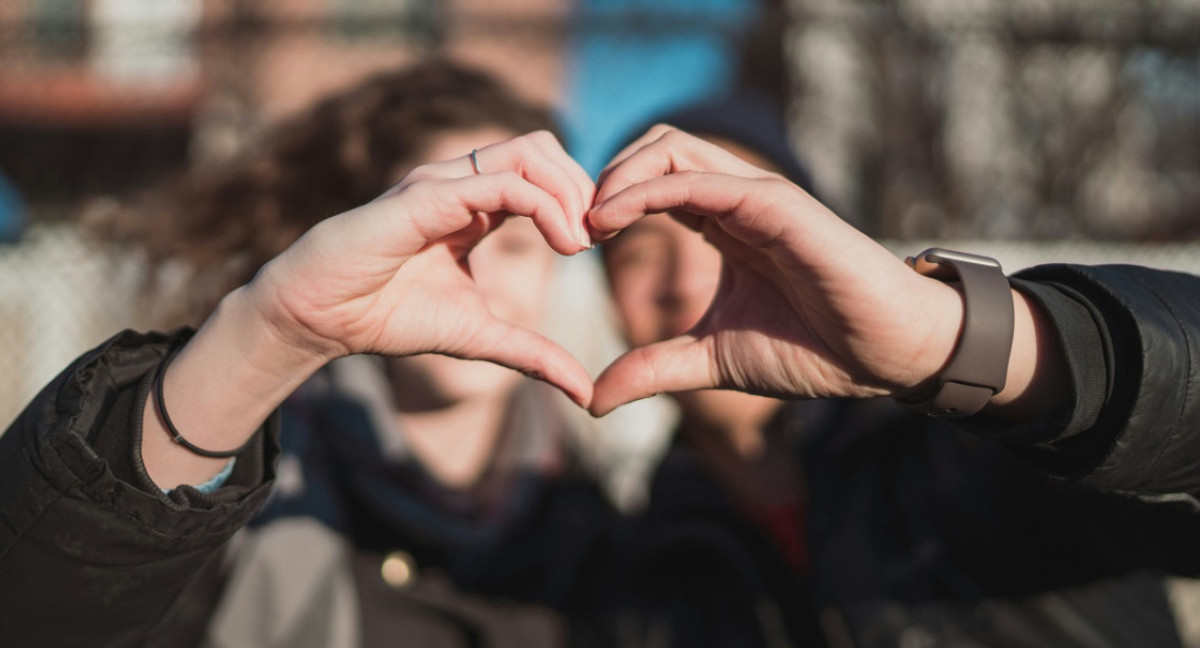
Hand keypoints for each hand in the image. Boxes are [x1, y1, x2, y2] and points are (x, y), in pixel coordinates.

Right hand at [248, 130, 596, 405]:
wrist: (319, 318)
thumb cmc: (387, 317)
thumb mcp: (479, 338)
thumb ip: (532, 355)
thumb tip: (585, 394)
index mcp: (474, 205)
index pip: (543, 173)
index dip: (580, 200)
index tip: (601, 244)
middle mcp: (461, 183)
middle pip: (544, 147)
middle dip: (583, 186)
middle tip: (599, 237)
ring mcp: (443, 183)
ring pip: (528, 152)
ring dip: (569, 191)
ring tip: (580, 241)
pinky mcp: (426, 197)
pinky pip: (501, 183)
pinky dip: (545, 206)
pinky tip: (562, 244)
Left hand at [587, 127, 964, 415]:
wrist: (884, 357)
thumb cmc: (814, 350)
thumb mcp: (712, 360)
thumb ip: (654, 368)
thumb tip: (592, 399)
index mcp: (723, 224)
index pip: (651, 182)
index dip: (606, 201)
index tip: (572, 243)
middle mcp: (736, 200)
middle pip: (656, 147)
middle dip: (604, 175)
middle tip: (572, 226)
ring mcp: (757, 196)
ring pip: (672, 147)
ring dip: (618, 174)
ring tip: (587, 222)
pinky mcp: (776, 205)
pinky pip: (698, 180)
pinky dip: (647, 190)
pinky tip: (612, 220)